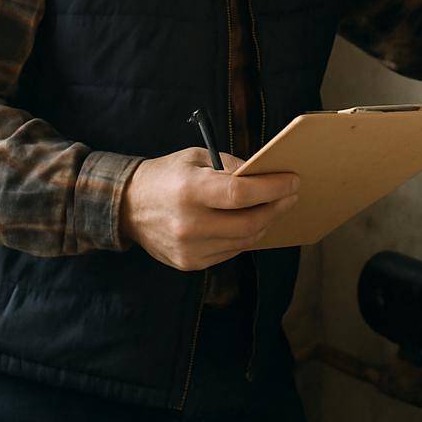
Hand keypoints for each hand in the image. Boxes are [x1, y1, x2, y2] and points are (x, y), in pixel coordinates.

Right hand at [119, 147, 299, 270]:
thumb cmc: (168, 175)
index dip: (272, 188)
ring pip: (244, 241)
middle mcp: (189, 224)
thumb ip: (231, 166)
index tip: (293, 181)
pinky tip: (250, 222)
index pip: (241, 194)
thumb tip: (266, 175)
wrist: (128, 206)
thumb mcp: (197, 158)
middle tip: (291, 195)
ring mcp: (189, 248)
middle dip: (276, 207)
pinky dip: (245, 236)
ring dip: (265, 223)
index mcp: (190, 191)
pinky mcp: (190, 263)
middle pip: (249, 223)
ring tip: (274, 207)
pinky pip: (230, 251)